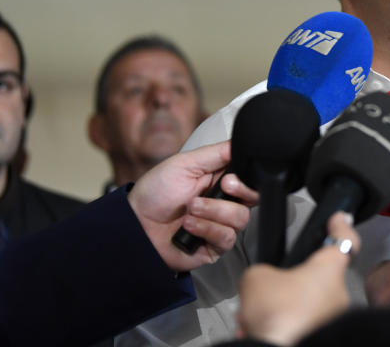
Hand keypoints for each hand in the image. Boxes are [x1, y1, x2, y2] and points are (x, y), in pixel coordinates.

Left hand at [127, 141, 258, 271]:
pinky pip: (226, 238)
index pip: (251, 178)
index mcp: (221, 180)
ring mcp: (221, 224)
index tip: (230, 178)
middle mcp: (225, 202)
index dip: (247, 179)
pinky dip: (206, 229)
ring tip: (190, 209)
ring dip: (214, 212)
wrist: (135, 224)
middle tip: (221, 188)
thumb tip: (242, 143)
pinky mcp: (215, 246)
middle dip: (238, 193)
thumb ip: (217, 152)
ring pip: (241, 219)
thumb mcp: (185, 163)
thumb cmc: (156, 192)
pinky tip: (189, 225)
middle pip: (254, 199)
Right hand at [236, 212, 359, 345]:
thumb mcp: (256, 279)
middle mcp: (337, 294)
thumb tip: (262, 283)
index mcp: (329, 269)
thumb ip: (261, 272)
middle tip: (264, 294)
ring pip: (302, 307)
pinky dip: (281, 328)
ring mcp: (333, 319)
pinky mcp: (325, 337)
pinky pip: (301, 326)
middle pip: (311, 280)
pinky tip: (260, 332)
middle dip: (284, 287)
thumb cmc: (279, 317)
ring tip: (255, 319)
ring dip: (278, 311)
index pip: (344, 239)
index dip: (340, 226)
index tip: (340, 218)